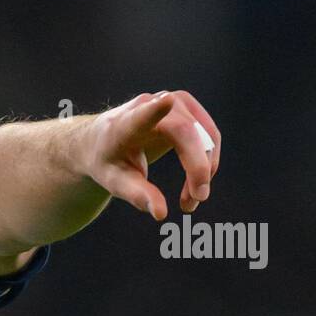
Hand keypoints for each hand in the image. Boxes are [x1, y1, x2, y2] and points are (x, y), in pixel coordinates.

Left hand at [82, 90, 220, 221]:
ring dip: (204, 171)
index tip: (167, 101)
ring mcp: (174, 101)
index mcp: (125, 124)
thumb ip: (137, 195)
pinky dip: (207, 164)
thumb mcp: (115, 182)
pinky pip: (209, 138)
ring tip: (189, 202)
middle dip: (197, 168)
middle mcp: (151, 104)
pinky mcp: (189, 108)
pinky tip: (194, 186)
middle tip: (191, 204)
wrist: (105, 140)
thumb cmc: (109, 161)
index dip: (154, 110)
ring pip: (205, 136)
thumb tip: (161, 213)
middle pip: (186, 133)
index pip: (141, 115)